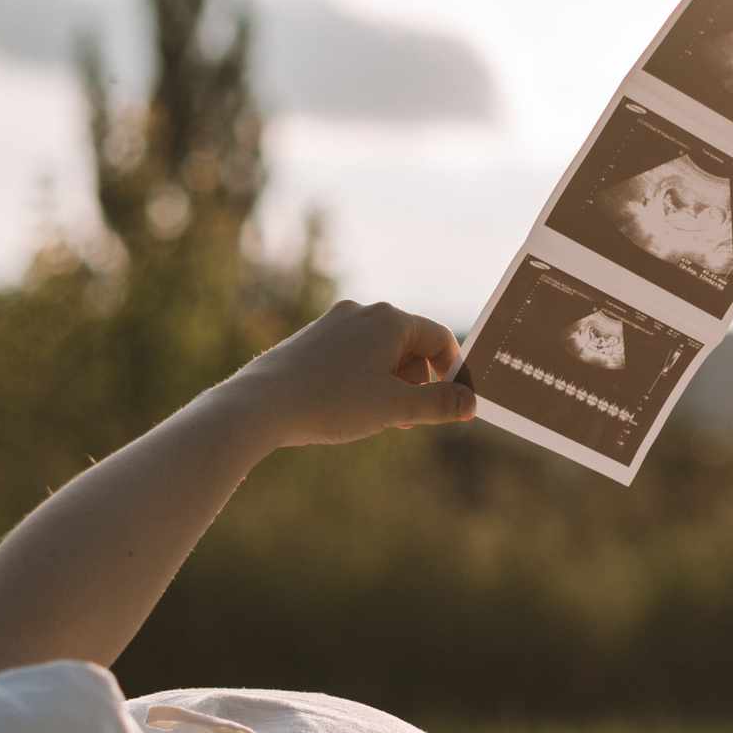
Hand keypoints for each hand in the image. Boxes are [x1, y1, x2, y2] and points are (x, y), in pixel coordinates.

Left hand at [221, 299, 475, 448]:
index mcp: (391, 320)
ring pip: (382, 352)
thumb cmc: (333, 402)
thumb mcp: (396, 408)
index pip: (441, 339)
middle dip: (418, 383)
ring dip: (391, 385)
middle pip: (411, 345)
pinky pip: (354, 356)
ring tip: (376, 417)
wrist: (262, 404)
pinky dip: (364, 380)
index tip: (454, 407)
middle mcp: (364, 312)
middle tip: (408, 420)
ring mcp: (335, 323)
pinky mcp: (313, 338)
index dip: (454, 374)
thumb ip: (440, 404)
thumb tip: (470, 402)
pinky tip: (347, 407)